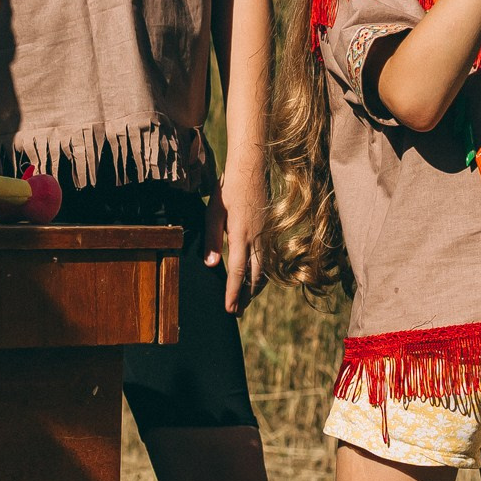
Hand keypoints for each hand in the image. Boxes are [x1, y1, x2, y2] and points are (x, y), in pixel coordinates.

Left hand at [202, 163, 267, 313]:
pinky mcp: (269, 230)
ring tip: (245, 300)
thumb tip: (211, 265)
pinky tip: (255, 277)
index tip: (229, 309)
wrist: (251, 168)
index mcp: (241, 235)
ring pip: (263, 269)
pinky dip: (261, 273)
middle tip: (237, 312)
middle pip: (254, 276)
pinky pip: (267, 258)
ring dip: (254, 287)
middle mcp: (257, 238)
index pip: (237, 272)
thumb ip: (212, 239)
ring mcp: (266, 234)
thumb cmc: (228, 188)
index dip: (233, 293)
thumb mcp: (213, 212)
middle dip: (245, 296)